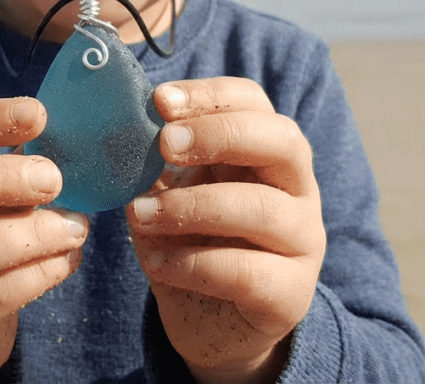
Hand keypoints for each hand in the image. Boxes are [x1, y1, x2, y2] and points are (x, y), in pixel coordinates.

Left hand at [126, 78, 325, 383]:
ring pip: (263, 209)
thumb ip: (159, 166)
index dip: (210, 95)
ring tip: (139, 214)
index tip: (160, 100)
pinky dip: (191, 263)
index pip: (255, 103)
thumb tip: (122, 133)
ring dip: (192, 206)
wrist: (214, 328)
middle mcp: (297, 190)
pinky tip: (153, 260)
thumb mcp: (173, 196)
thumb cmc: (193, 246)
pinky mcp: (290, 294)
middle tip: (164, 143)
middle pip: (282, 141)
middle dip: (219, 135)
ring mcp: (302, 242)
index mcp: (267, 154)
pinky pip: (246, 271)